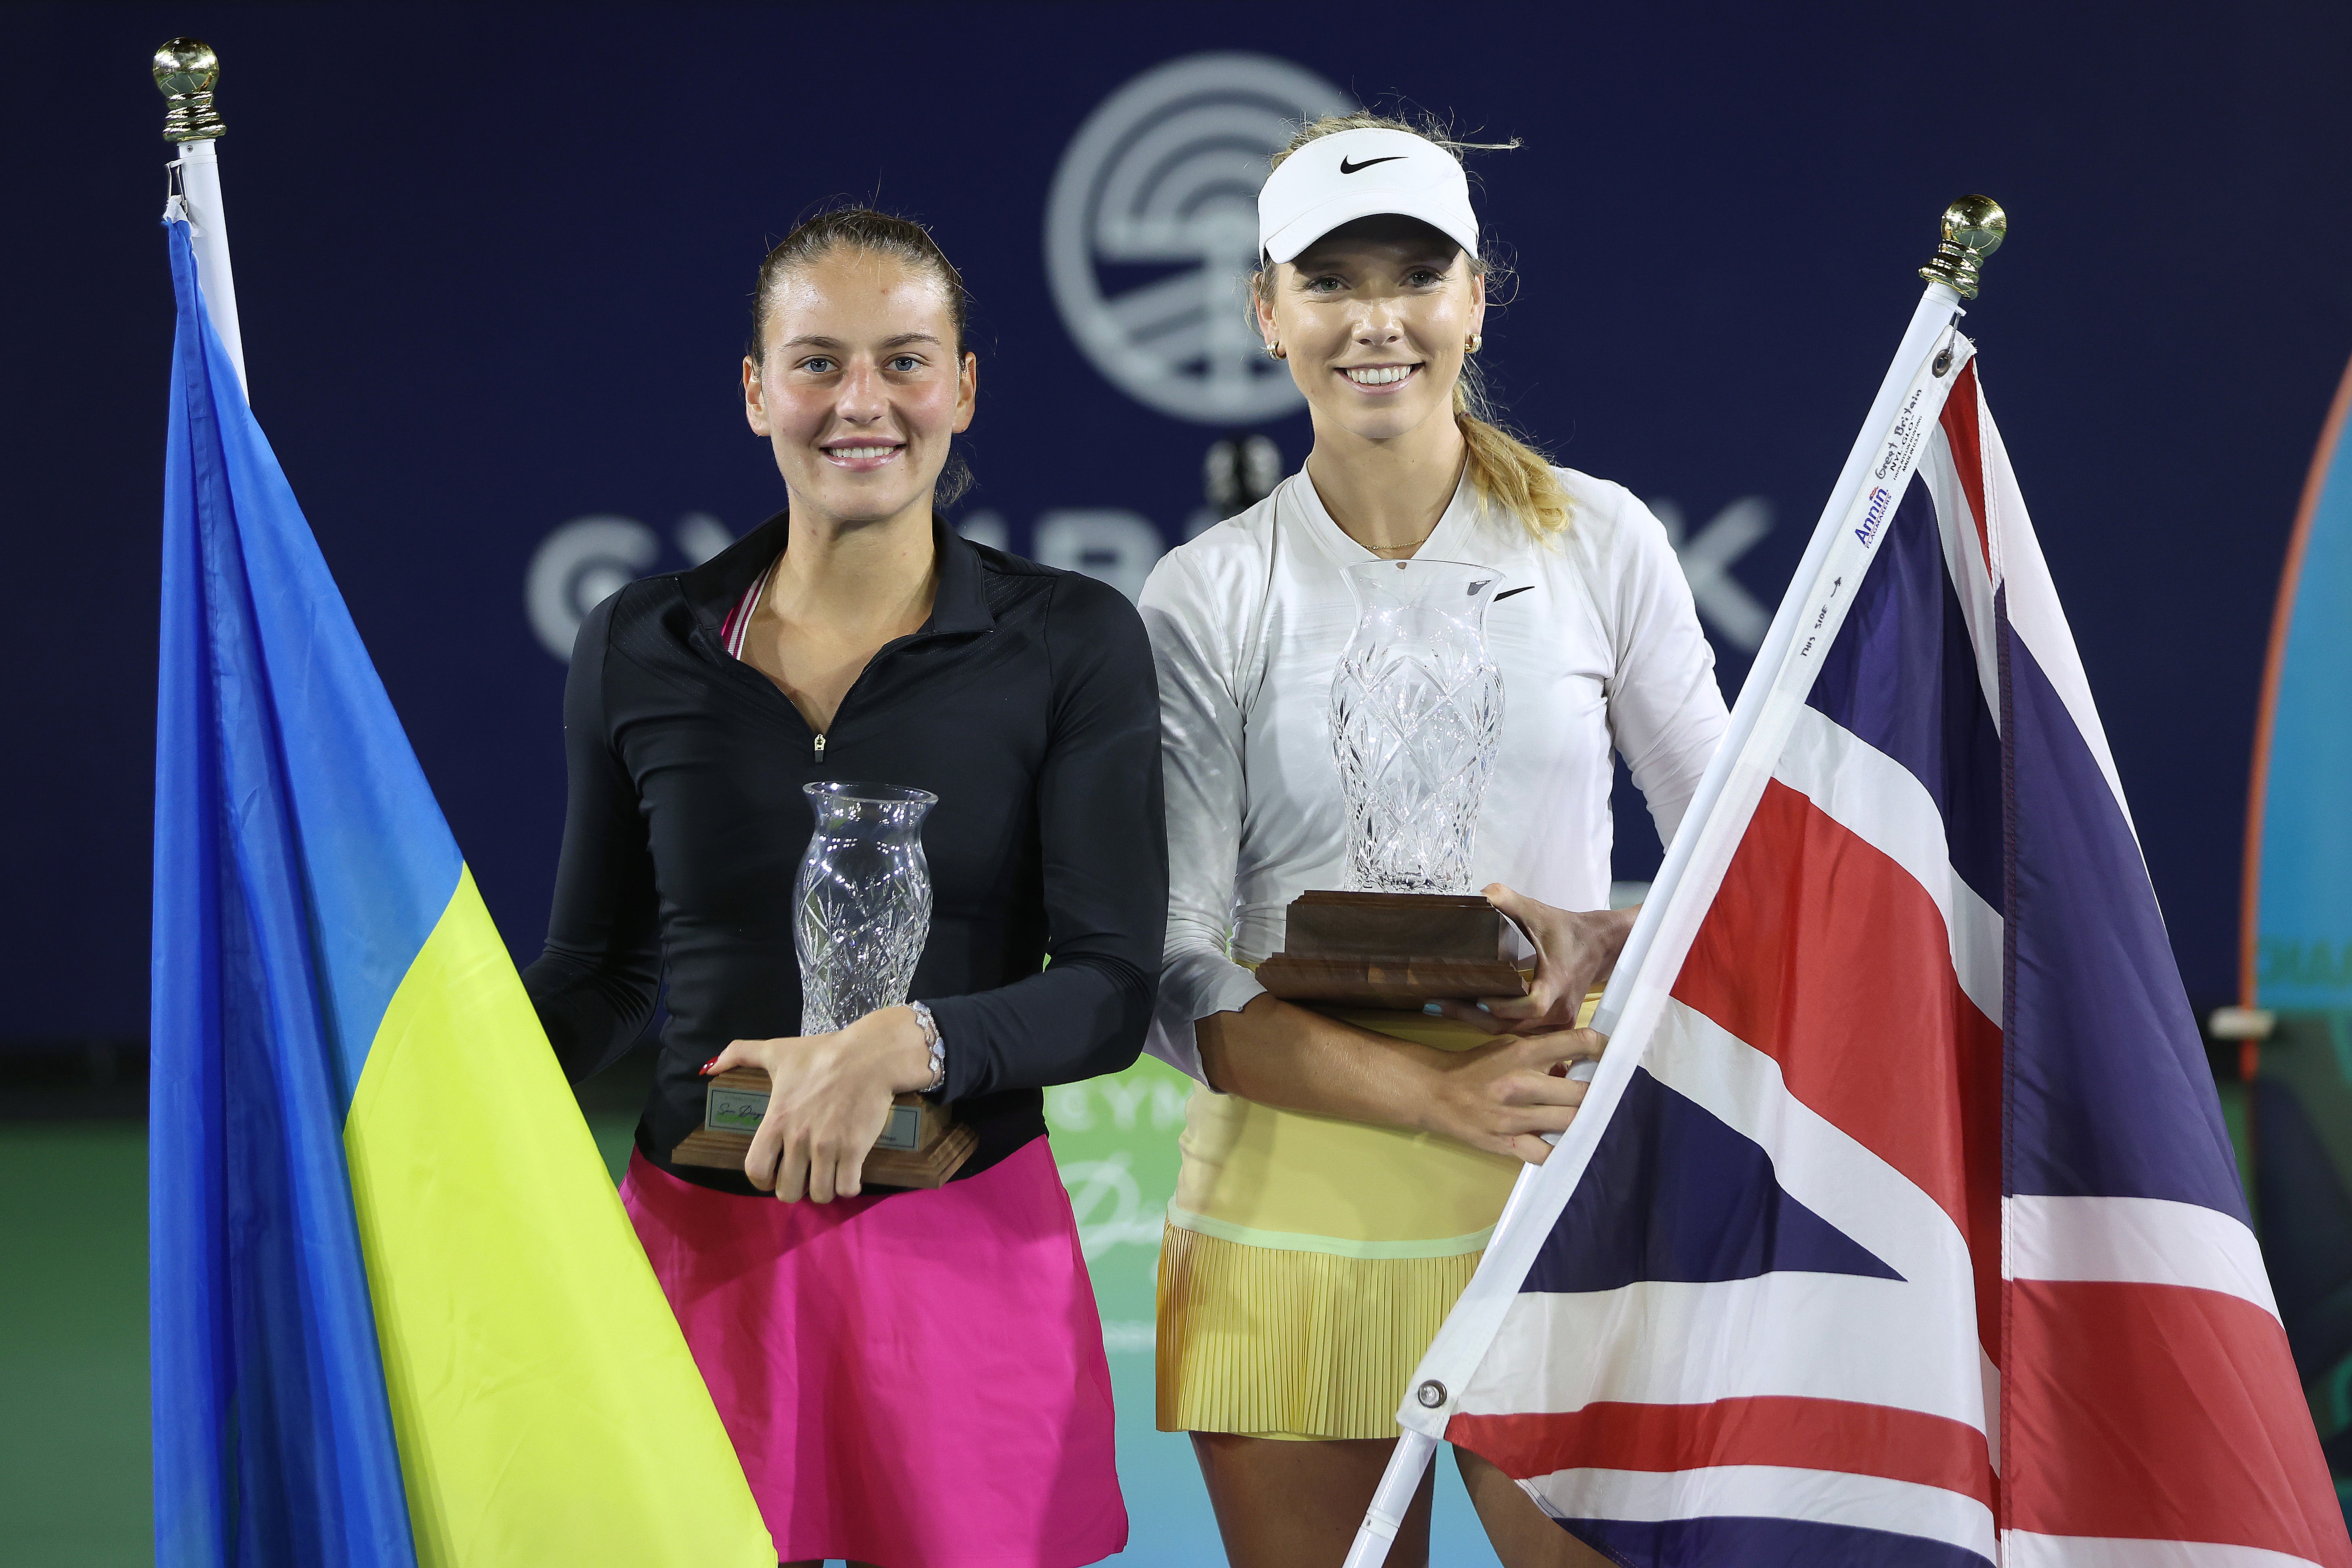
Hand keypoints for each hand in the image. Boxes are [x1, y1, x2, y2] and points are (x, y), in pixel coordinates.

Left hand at [703, 1005, 933, 1201]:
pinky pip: (848, 1188)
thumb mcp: (777, 1050)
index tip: (774, 1176)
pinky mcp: (855, 1150)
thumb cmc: (823, 1053)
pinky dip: (849, 1186)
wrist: (869, 1055)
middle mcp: (798, 1140)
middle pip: (788, 1191)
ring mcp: (827, 1148)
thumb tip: (708, 1068)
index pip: (756, 1171)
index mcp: (776, 1121)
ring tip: (829, 1176)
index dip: (762, 1181)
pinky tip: (850, 1174)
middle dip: (796, 1188)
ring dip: (824, 1189)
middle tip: (806, 1175)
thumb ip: (740, 1054)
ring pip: (819, 1194)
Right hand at [1419, 1026, 1608, 1163]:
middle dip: (1595, 1095)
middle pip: (1580, 1092)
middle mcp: (1520, 1084)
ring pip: (1569, 1123)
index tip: (1611, 1056)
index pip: (1576, 1042)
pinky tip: (1563, 1145)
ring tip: (1586, 1119)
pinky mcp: (1506, 1143)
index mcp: (1522, 1053)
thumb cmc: (1477, 1068)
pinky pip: (1545, 1154)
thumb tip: (1578, 1067)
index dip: (1602, 1048)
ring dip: (1581, 1122)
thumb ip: (1543, 1054)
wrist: (1436, 1093)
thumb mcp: (1508, 1048)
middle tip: (1601, 1096)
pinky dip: (1559, 1151)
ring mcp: (1513, 1117)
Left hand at [1437, 884, 1636, 1035]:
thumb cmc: (1566, 929)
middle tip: (1439, 1004)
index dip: (1501, 1005)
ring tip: (1448, 1007)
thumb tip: (1476, 895)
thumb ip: (1506, 900)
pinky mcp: (1556, 1025)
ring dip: (1482, 1022)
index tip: (1475, 996)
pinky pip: (1522, 1032)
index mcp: (1556, 983)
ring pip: (1514, 1033)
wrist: (1599, 945)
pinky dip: (1498, 1024)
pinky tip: (1472, 1013)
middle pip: (1512, 1025)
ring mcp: (1559, 1021)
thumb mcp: (1537, 911)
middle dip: (1474, 1017)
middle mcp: (1559, 1009)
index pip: (1530, 1006)